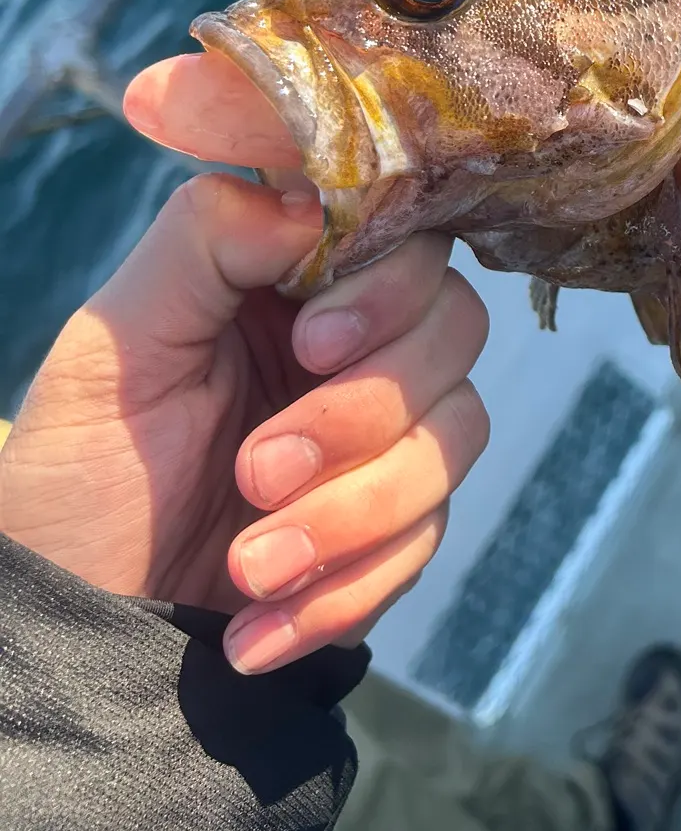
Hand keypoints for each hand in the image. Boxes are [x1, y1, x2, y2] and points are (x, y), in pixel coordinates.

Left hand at [0, 52, 489, 672]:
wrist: (76, 619)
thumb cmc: (82, 471)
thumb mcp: (119, 343)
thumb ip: (204, 243)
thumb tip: (308, 199)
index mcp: (297, 284)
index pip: (405, 242)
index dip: (385, 290)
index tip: (311, 343)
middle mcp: (360, 349)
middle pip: (454, 334)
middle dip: (363, 414)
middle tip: (256, 472)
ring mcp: (387, 439)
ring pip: (454, 441)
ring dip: (353, 516)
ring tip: (249, 566)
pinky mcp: (395, 528)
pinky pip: (423, 545)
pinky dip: (343, 593)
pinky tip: (255, 630)